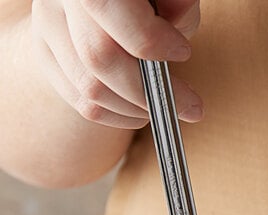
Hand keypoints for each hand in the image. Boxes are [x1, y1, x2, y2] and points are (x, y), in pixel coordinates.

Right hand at [30, 0, 202, 127]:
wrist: (106, 5)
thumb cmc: (146, 1)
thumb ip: (176, 3)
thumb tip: (178, 16)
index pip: (111, 10)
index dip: (150, 40)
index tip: (183, 53)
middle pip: (99, 57)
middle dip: (150, 90)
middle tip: (189, 104)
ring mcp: (47, 28)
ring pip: (91, 89)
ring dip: (138, 109)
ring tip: (167, 106)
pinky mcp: (46, 57)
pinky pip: (84, 105)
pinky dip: (121, 118)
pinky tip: (143, 112)